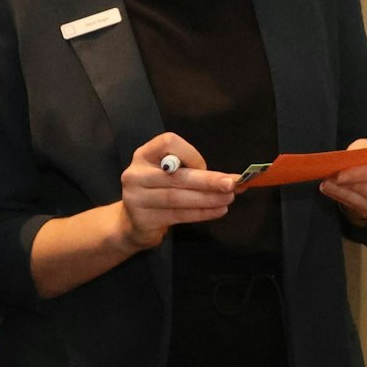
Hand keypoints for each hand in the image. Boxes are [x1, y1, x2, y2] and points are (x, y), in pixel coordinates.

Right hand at [116, 132, 236, 250]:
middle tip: (231, 184)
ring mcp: (136, 198)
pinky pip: (177, 215)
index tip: (204, 167)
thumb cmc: (158, 191)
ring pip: (177, 197)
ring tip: (228, 199)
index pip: (168, 143)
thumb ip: (194, 171)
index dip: (190, 154)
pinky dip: (200, 213)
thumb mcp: (169, 174)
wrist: (132, 223)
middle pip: (176, 175)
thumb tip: (234, 178)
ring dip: (207, 198)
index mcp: (144, 154)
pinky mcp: (143, 219)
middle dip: (207, 180)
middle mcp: (136, 173)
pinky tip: (217, 211)